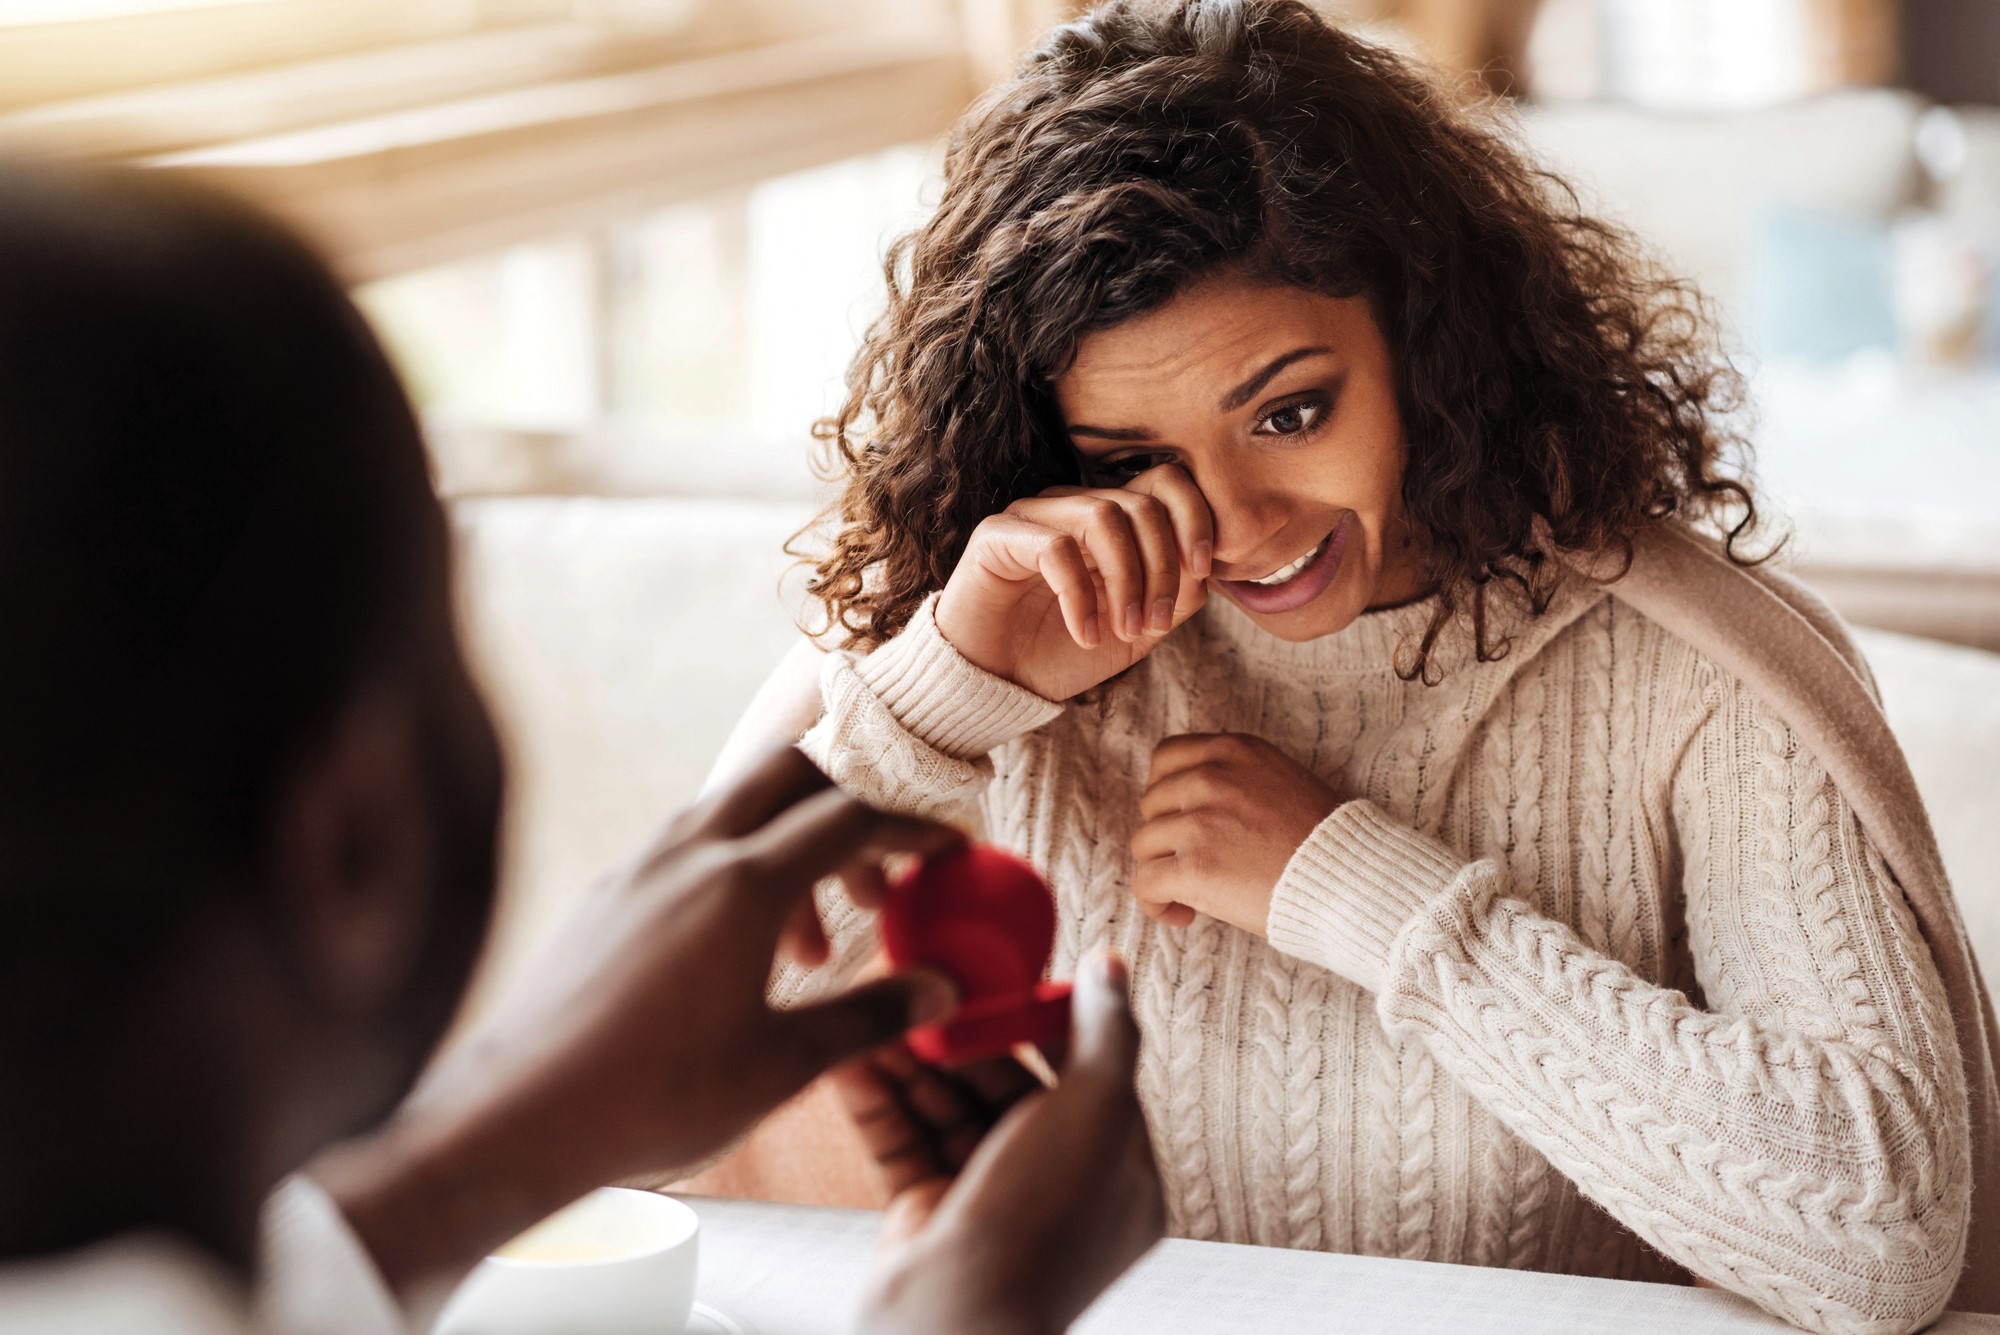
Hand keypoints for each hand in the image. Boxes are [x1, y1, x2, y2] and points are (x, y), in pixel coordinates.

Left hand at [313, 747, 963, 1297]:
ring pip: (732, 814)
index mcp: (743, 884)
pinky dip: (734, 875)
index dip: (911, 827)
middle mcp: (688, 853)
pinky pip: (686, 851)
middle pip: (788, 776)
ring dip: (787, 854)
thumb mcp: (781, 1066)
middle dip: (847, 812)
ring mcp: (637, 868)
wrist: (512, 1118)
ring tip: (807, 956)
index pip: (851, 817)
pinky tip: (735, 959)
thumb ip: (870, 1017)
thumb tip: (940, 991)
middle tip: (876, 885)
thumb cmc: (651, 1098)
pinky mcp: (603, 898)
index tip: (948, 850)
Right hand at [843, 953, 1163, 1334]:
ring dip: (910, 1058)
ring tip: (874, 1009)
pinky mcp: (928, 1215)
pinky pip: (903, 1142)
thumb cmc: (1038, 1227)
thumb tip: (1111, 967)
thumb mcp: (1094, 1113)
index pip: (1082, 1074)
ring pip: (948, 1110)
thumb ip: (1104, 1035)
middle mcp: (1054, 1187)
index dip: (1040, 1020)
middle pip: (1005, 1086)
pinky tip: (850, 1055)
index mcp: (1115, 1170)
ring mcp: (989, 1202)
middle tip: (920, 986)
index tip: (998, 977)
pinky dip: (877, 1099)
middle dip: (960, 1037)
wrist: (954, 1326)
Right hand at [934, 464, 1210, 701]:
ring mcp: (1033, 515)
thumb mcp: (1136, 631)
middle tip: (1153, 623)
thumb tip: (1205, 569)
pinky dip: (1080, 596)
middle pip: (1142, 504)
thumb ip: (1174, 598)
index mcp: (1110, 520)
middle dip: (1163, 567)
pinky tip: (1085, 635)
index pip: (1165, 482)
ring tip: (1122, 630)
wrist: (996, 683)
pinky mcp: (997, 535)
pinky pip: (1055, 546)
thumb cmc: (1062, 653)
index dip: (1195, 517)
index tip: (1203, 570)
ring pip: (1104, 517)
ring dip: (1126, 580)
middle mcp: (1073, 506)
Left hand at [1131, 732, 1340, 935]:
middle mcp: (1212, 777)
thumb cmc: (1324, 842)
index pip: (1165, 759)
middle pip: (1151, 804)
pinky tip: (1183, 915)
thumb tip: (1187, 804)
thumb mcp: (1280, 781)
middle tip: (1193, 863)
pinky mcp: (1195, 867)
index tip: (1181, 821)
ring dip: (1162, 871)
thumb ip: (1235, 779)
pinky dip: (1155, 903)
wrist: (1352, 879)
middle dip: (1167, 836)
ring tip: (1190, 894)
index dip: (1166, 795)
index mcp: (1234, 750)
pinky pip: (1146, 884)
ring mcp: (1200, 821)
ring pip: (1144, 845)